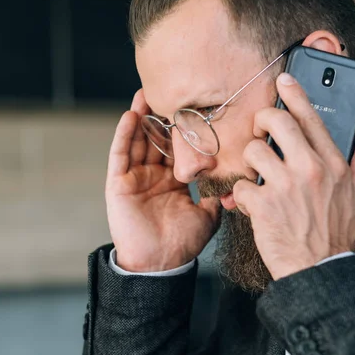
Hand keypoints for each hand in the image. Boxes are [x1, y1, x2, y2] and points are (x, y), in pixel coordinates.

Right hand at [105, 90, 219, 271]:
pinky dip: (124, 134)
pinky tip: (130, 115)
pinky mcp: (118, 182)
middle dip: (161, 114)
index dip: (183, 127)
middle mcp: (154, 175)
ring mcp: (135, 177)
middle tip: (169, 89)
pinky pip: (120, 153)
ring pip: (138, 140)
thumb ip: (217, 194)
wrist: (159, 264)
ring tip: (147, 92)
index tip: (192, 105)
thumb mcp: (208, 214)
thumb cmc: (182, 243)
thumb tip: (235, 177)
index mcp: (173, 181)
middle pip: (156, 137)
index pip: (178, 147)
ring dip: (141, 116)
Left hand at [233, 73, 354, 279]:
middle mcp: (309, 169)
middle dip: (262, 121)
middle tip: (260, 132)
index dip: (295, 95)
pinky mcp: (263, 205)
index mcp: (333, 165)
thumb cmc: (338, 238)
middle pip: (276, 122)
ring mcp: (284, 185)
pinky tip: (252, 207)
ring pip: (252, 152)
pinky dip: (241, 197)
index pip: (312, 119)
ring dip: (250, 165)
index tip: (284, 81)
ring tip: (258, 180)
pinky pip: (239, 186)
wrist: (320, 270)